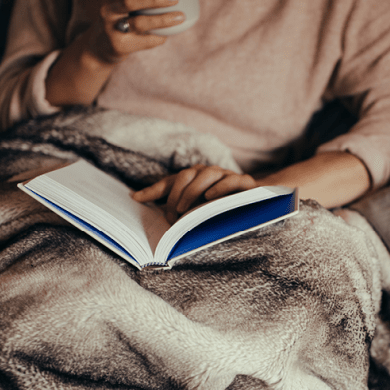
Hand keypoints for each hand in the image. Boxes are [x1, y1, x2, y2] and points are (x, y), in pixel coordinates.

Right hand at [46, 0, 184, 105]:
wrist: (102, 47)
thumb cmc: (120, 18)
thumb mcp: (120, 1)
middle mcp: (107, 10)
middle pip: (130, 1)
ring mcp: (111, 29)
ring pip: (139, 23)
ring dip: (162, 20)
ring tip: (180, 16)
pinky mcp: (119, 46)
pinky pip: (144, 41)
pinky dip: (158, 38)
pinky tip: (166, 35)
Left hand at [133, 165, 256, 222]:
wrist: (254, 202)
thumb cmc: (218, 205)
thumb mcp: (192, 206)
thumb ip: (168, 201)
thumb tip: (135, 197)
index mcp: (195, 177)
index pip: (172, 181)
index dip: (154, 190)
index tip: (136, 198)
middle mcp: (209, 173)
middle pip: (188, 175)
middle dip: (176, 195)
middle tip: (170, 216)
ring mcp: (227, 176)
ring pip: (208, 174)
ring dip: (193, 191)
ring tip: (184, 210)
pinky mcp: (245, 183)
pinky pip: (233, 180)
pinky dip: (220, 188)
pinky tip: (209, 198)